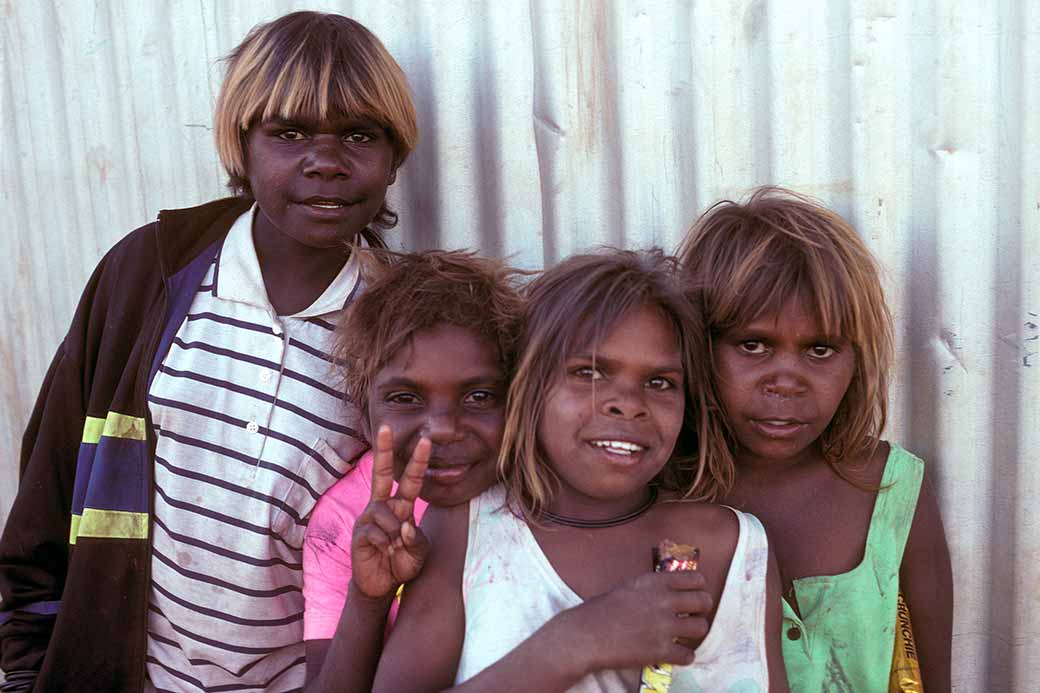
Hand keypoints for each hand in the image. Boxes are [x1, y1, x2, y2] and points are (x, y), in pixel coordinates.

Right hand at [350, 425, 430, 599]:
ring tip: (393, 550)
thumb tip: (403, 526)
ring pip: (386, 514)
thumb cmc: (401, 563)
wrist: (381, 584)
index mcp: (401, 506)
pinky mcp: (359, 532)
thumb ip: (416, 539)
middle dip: (384, 450)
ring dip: (395, 536)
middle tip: (384, 427)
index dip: (418, 461)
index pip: (411, 480)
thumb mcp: (418, 553)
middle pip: (383, 473)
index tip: (426, 440)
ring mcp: (369, 517)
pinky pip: (376, 532)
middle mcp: (384, 506)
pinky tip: (383, 553)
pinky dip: (385, 545)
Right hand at [553, 570, 712, 675]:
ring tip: (685, 634)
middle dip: (702, 608)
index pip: (695, 579)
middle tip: (694, 614)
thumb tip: (671, 592)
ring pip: (701, 628)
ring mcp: (665, 627)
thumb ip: (653, 588)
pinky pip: (688, 655)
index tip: (695, 592)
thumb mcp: (629, 587)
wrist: (586, 635)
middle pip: (704, 602)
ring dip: (694, 632)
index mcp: (655, 582)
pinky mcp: (661, 651)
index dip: (698, 586)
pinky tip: (675, 653)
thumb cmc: (601, 610)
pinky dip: (683, 656)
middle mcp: (664, 602)